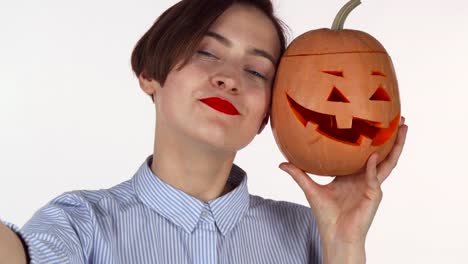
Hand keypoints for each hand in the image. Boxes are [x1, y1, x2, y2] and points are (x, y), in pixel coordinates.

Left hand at [279, 117, 407, 260]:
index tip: (370, 120)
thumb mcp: (310, 189)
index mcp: (352, 174)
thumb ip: (298, 174)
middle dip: (391, 137)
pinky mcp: (374, 195)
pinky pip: (374, 177)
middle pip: (381, 153)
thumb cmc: (326, 215)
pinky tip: (372, 155)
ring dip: (396, 146)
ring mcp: (372, 185)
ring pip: (387, 162)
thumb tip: (281, 163)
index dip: (368, 137)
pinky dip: (373, 166)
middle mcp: (364, 177)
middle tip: (398, 117)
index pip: (363, 152)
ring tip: (403, 128)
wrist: (335, 234)